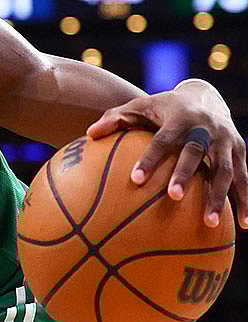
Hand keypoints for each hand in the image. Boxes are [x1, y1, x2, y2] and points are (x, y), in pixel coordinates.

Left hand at [88, 79, 247, 228]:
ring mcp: (227, 141)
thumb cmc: (163, 108)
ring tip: (209, 223)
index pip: (162, 139)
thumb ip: (116, 118)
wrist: (205, 96)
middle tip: (172, 197)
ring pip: (225, 170)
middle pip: (196, 153)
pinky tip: (243, 225)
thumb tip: (89, 134)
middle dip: (185, 174)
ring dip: (219, 196)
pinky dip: (245, 201)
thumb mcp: (139, 106)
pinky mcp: (241, 152)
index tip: (135, 180)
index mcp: (179, 118)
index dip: (150, 158)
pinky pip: (245, 179)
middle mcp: (206, 129)